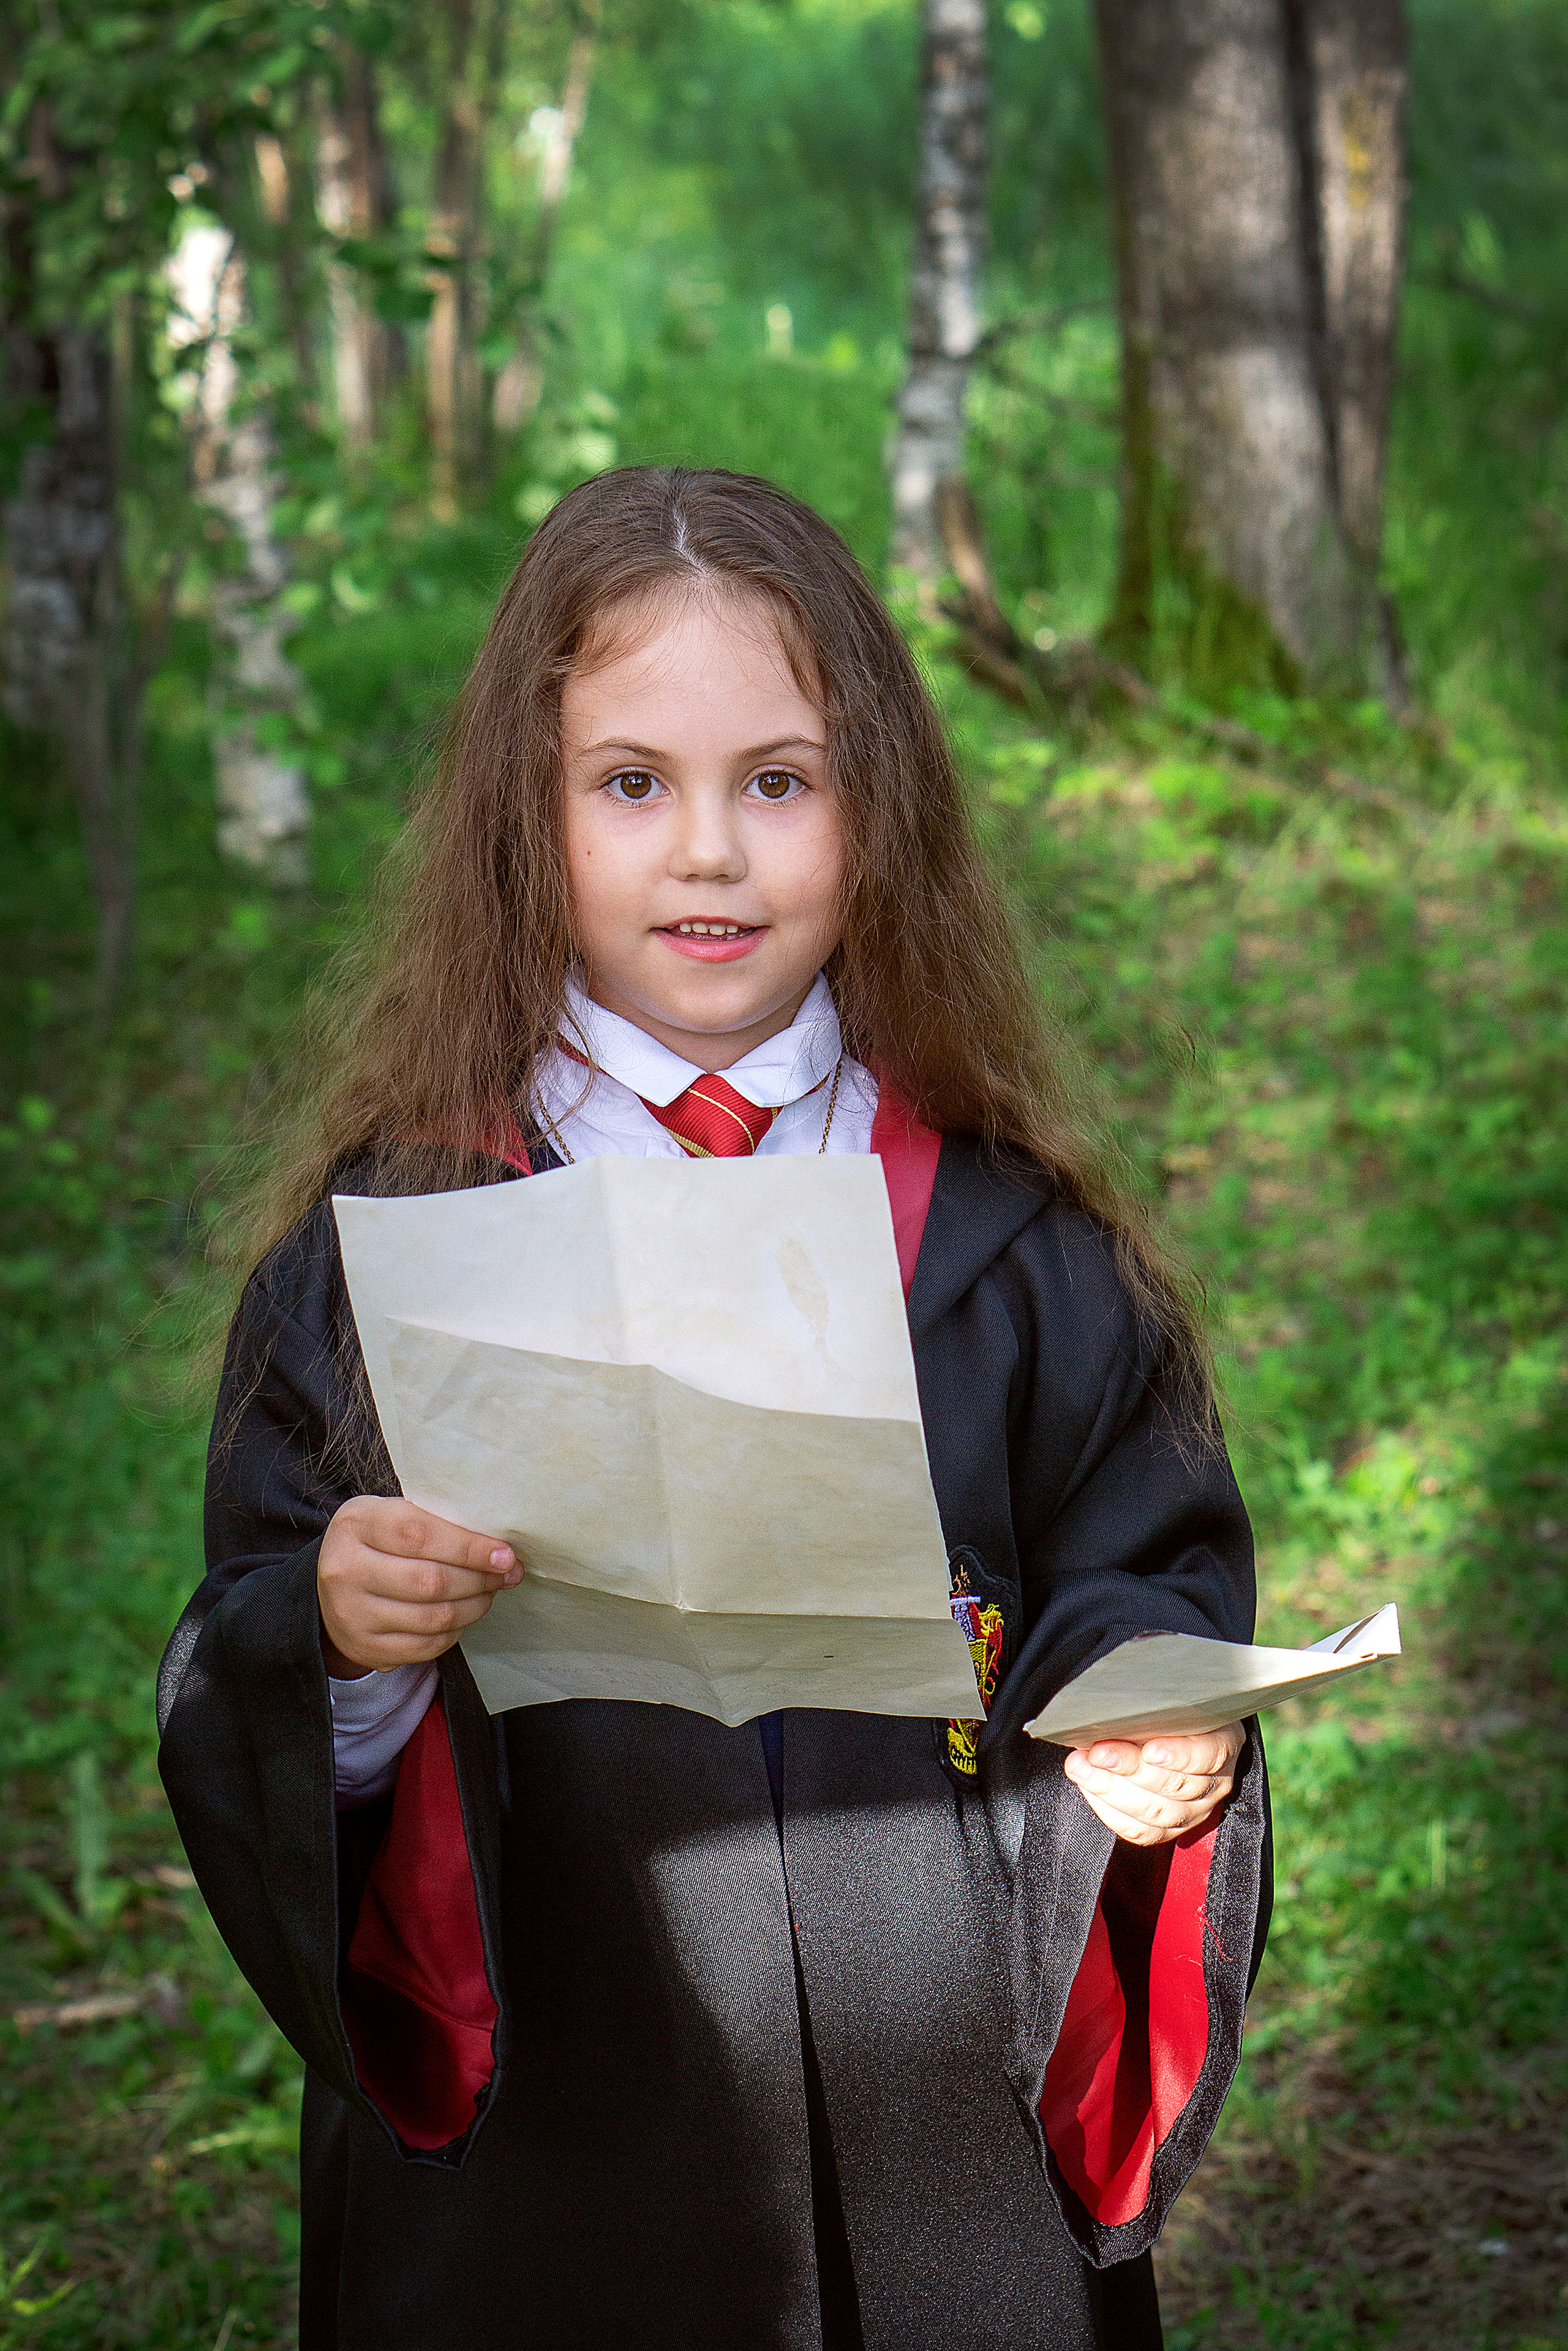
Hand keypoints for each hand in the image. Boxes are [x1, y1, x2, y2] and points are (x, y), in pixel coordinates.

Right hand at [317, 1496, 521, 1675]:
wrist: (333, 1587)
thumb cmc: (380, 1541)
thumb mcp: (395, 1515)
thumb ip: (438, 1523)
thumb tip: (501, 1551)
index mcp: (356, 1523)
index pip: (420, 1535)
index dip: (469, 1548)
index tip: (505, 1555)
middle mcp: (345, 1569)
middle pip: (430, 1581)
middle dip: (479, 1579)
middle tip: (507, 1574)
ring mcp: (351, 1613)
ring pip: (433, 1617)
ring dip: (474, 1606)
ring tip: (490, 1592)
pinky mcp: (365, 1647)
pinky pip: (426, 1645)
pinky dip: (455, 1632)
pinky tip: (464, 1615)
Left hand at [1063, 1722, 1243, 1846]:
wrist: (1173, 1732)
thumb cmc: (1169, 1709)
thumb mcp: (1169, 1697)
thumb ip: (1151, 1705)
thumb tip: (1114, 1712)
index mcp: (1223, 1743)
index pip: (1208, 1755)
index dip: (1179, 1755)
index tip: (1150, 1750)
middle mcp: (1215, 1782)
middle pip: (1176, 1786)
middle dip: (1130, 1769)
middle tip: (1097, 1753)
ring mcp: (1195, 1811)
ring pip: (1157, 1813)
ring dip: (1111, 1790)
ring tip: (1082, 1768)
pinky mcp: (1170, 1829)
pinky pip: (1140, 1831)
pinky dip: (1109, 1810)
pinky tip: (1089, 1787)